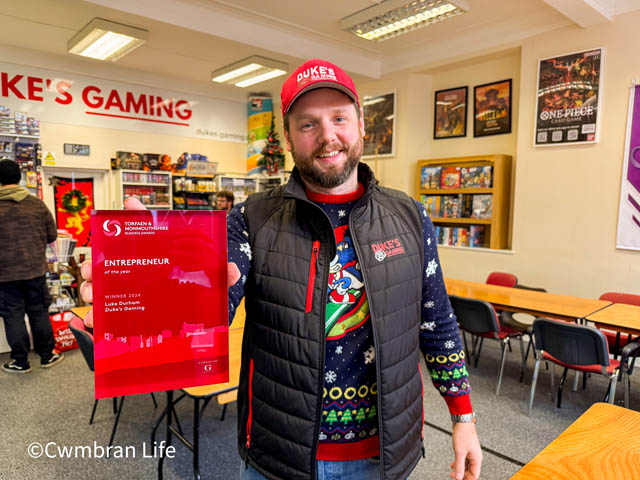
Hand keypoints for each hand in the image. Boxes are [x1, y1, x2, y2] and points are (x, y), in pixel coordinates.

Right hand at [78, 195, 240, 327]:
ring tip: (92, 294)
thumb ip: (221, 273)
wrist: (194, 307)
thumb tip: (234, 270)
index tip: (131, 204)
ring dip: (91, 287)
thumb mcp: (208, 277)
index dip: (137, 212)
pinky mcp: (123, 309)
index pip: (143, 226)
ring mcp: (127, 287)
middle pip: (109, 258)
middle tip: (95, 268)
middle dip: (97, 261)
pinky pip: (104, 311)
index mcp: (156, 251)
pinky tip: (95, 319)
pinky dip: (96, 315)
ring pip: (100, 284)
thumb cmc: (195, 283)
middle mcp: (136, 266)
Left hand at [450, 422, 481, 479]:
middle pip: (470, 471)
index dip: (467, 479)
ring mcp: (471, 452)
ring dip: (459, 469)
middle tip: (454, 477)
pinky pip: (463, 460)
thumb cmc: (463, 434)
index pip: (474, 475)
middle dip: (462, 475)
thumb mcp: (459, 452)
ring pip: (466, 466)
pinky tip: (453, 464)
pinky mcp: (466, 449)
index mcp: (477, 459)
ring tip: (453, 473)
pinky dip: (458, 463)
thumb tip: (459, 476)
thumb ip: (459, 465)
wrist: (462, 422)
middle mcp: (475, 456)